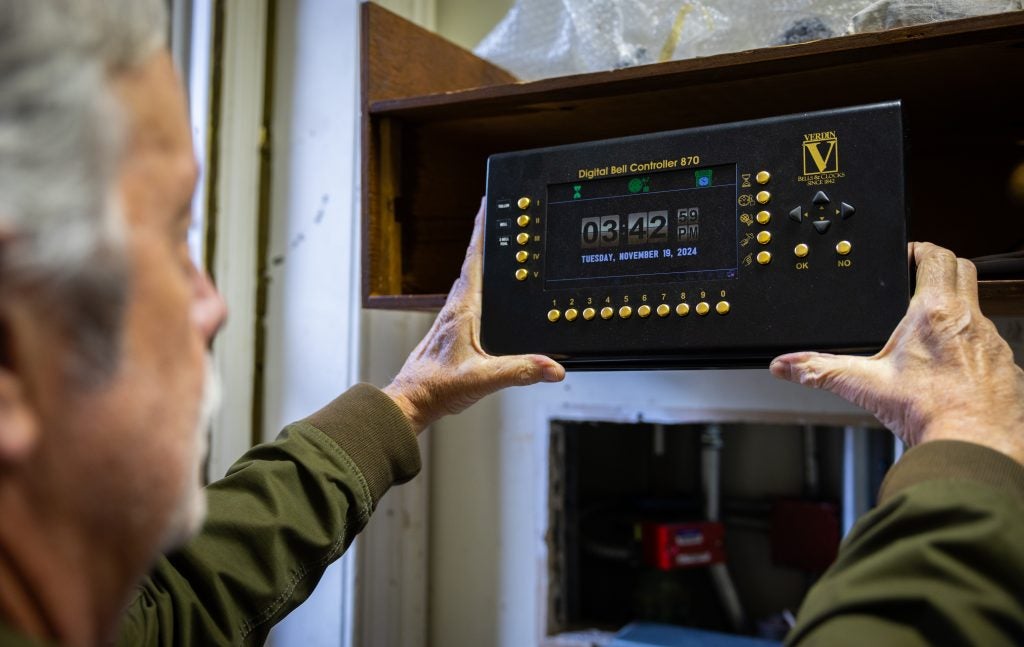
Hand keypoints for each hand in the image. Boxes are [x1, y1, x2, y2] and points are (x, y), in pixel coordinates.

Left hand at [383, 199, 565, 434]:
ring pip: (470, 279)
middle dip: (485, 236)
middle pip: (473, 262)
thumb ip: (520, 371)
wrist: (410, 401)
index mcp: (463, 309)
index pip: (475, 259)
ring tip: (493, 243)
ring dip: (481, 258)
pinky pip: (469, 295)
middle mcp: (455, 307)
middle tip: (495, 213)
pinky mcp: (451, 329)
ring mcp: (452, 317)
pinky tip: (486, 292)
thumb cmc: (435, 387)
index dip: (482, 230)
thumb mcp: (484, 378)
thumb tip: (553, 367)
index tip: (488, 204)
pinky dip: (479, 281)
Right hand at [770, 242, 1023, 464]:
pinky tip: (952, 373)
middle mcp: (972, 321)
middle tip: (919, 282)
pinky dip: (972, 351)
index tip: (907, 256)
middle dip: (942, 270)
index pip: (938, 256)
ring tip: (930, 336)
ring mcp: (995, 345)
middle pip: (964, 271)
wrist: (975, 449)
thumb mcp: (865, 386)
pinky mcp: (1007, 370)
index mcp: (935, 313)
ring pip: (979, 311)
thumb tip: (786, 365)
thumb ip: (821, 371)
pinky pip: (991, 348)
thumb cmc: (930, 413)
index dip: (921, 249)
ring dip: (958, 314)